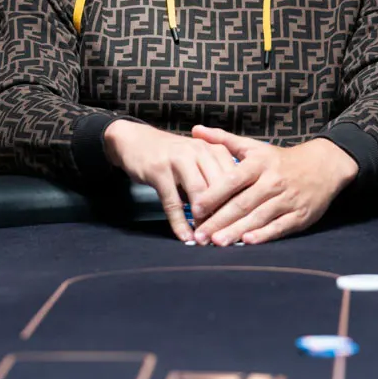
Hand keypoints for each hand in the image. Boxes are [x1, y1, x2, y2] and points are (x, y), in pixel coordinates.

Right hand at [104, 120, 236, 241]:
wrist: (136, 140)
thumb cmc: (172, 154)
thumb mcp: (198, 160)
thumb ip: (214, 179)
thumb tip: (230, 213)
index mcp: (213, 149)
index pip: (234, 179)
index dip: (238, 204)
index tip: (241, 225)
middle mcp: (199, 150)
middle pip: (219, 186)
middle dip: (223, 214)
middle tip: (225, 236)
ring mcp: (178, 159)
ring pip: (198, 193)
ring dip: (203, 219)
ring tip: (206, 238)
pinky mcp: (158, 170)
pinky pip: (172, 201)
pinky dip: (179, 222)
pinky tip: (184, 236)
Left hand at [187, 127, 356, 246]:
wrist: (323, 165)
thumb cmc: (280, 159)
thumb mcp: (253, 146)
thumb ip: (223, 140)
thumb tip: (194, 130)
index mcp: (259, 164)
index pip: (233, 180)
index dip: (214, 195)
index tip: (195, 208)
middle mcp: (273, 181)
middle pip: (243, 203)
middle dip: (220, 220)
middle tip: (200, 235)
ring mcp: (288, 199)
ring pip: (259, 217)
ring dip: (237, 231)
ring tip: (218, 242)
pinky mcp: (300, 215)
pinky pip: (280, 226)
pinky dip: (264, 235)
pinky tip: (248, 242)